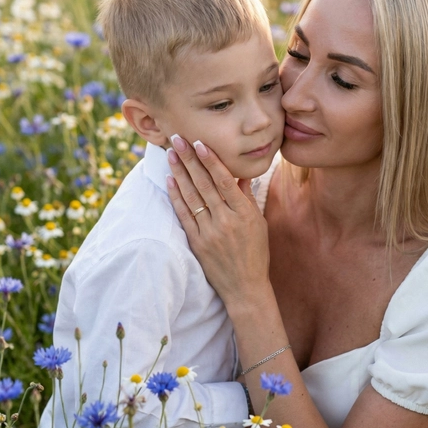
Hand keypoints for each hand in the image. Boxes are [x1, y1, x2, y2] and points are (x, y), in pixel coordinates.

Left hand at [165, 136, 271, 309]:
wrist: (245, 288)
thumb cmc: (255, 253)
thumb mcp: (258, 223)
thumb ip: (247, 198)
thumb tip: (241, 174)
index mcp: (244, 214)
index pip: (224, 181)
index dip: (210, 160)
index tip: (199, 142)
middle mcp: (226, 221)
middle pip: (204, 184)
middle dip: (190, 159)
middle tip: (177, 139)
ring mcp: (210, 232)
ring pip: (192, 196)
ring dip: (180, 173)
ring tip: (171, 154)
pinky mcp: (197, 243)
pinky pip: (184, 215)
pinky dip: (176, 197)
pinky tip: (170, 180)